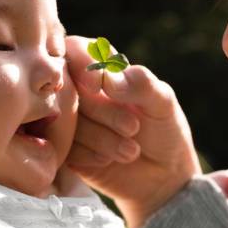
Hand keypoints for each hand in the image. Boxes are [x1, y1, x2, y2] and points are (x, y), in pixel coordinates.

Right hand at [64, 36, 198, 227]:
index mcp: (102, 69)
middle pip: (68, 87)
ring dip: (101, 137)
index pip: (74, 49)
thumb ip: (142, 84)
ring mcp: (68, 121)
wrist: (163, 179)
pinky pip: (62, 147)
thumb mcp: (163, 104)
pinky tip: (108, 160)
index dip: (80, 63)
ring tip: (130, 150)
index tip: (96, 84)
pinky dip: (88, 155)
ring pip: (66, 120)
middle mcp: (79, 92)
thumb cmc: (165, 131)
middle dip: (102, 110)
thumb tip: (108, 78)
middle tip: (133, 127)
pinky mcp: (63, 150)